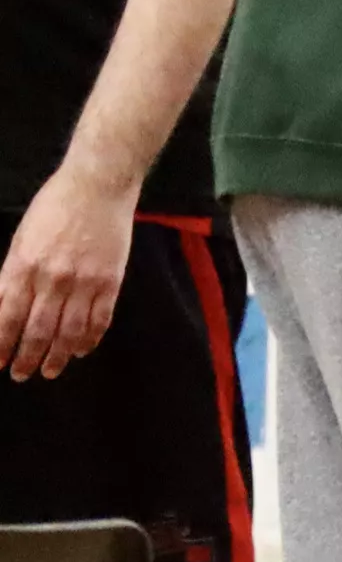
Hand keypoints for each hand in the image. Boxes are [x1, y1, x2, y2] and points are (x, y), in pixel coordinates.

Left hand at [0, 163, 135, 380]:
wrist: (97, 187)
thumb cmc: (53, 208)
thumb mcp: (22, 238)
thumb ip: (13, 273)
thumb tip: (2, 307)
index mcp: (23, 266)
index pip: (7, 316)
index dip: (1, 343)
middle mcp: (52, 278)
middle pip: (37, 330)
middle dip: (27, 357)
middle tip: (21, 375)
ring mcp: (83, 281)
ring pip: (68, 331)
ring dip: (58, 356)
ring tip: (51, 372)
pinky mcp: (110, 281)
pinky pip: (99, 319)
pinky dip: (89, 339)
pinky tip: (81, 350)